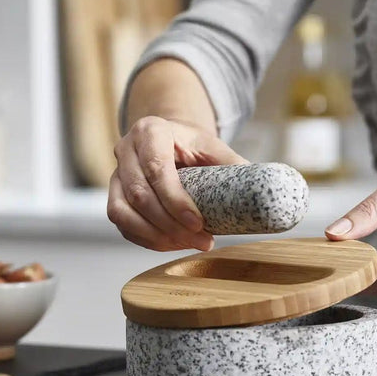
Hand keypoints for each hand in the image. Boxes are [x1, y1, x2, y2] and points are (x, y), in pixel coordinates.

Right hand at [108, 116, 245, 251]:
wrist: (169, 141)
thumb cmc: (192, 145)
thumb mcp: (212, 146)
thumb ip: (232, 163)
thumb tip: (263, 188)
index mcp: (150, 131)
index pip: (156, 168)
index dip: (175, 200)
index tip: (199, 223)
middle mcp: (125, 150)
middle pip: (140, 195)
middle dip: (171, 225)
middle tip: (202, 241)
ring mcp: (115, 174)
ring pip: (123, 213)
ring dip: (157, 236)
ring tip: (188, 244)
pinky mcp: (113, 196)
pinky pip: (123, 225)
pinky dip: (147, 239)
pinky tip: (173, 244)